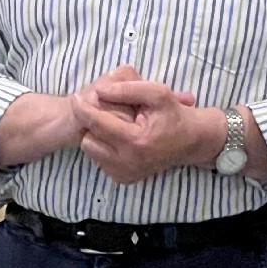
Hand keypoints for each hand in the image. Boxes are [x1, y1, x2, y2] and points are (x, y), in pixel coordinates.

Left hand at [70, 67, 207, 185]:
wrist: (191, 141)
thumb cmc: (174, 114)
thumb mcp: (156, 93)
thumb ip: (127, 89)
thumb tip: (98, 89)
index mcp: (136, 141)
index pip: (97, 123)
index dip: (83, 108)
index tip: (75, 96)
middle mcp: (128, 162)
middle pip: (88, 139)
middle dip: (92, 123)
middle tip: (104, 111)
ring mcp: (126, 173)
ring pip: (91, 151)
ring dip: (96, 135)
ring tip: (113, 124)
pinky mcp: (125, 178)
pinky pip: (100, 160)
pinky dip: (104, 148)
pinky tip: (118, 138)